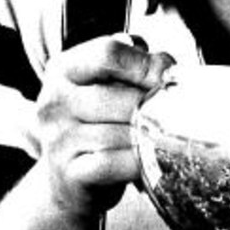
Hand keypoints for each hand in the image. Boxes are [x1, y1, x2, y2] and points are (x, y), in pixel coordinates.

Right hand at [32, 35, 174, 217]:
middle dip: (156, 105)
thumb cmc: (98, 120)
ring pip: (121, 132)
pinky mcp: (68, 173)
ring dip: (149, 136)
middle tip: (175, 112)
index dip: (146, 64)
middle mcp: (54, 101)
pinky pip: (114, 163)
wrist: (69, 176)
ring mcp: (57, 139)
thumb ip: (134, 63)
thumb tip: (166, 67)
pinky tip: (146, 158)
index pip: (109, 53)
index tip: (169, 77)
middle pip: (121, 96)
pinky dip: (137, 162)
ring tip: (163, 135)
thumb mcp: (108, 82)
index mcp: (64, 69)